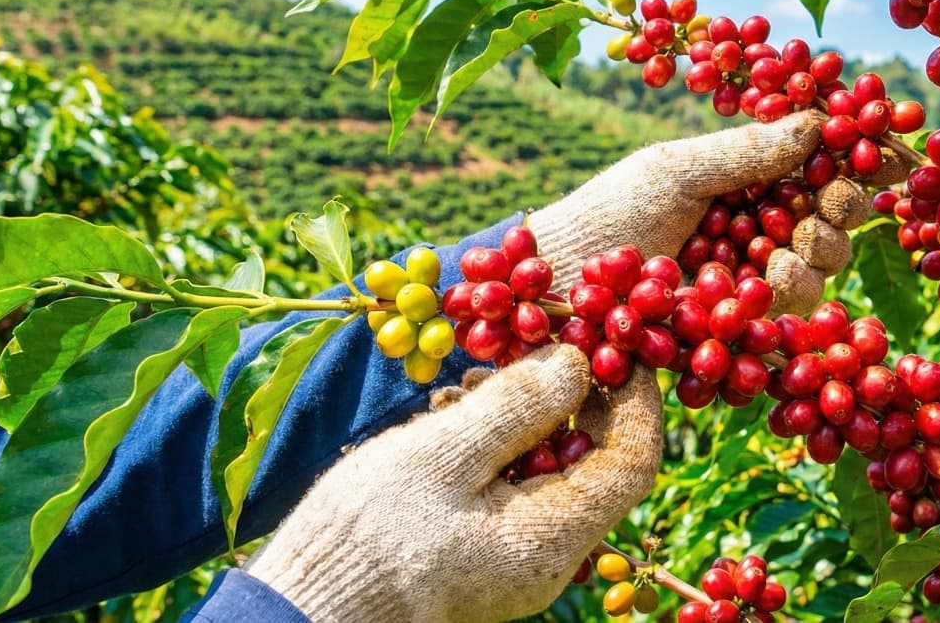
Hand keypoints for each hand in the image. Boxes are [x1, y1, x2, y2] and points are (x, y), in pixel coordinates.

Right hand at [246, 345, 660, 622]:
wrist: (303, 602)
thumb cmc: (368, 533)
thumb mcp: (441, 454)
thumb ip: (515, 408)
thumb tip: (578, 364)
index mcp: (553, 541)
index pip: (633, 463)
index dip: (636, 398)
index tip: (614, 343)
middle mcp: (548, 557)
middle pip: (596, 462)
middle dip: (574, 395)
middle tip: (535, 343)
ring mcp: (515, 556)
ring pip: (552, 467)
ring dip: (527, 413)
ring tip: (475, 378)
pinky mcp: (482, 548)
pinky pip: (513, 484)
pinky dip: (496, 441)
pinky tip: (455, 411)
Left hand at [528, 111, 897, 314]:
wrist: (553, 284)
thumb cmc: (608, 213)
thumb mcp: (675, 170)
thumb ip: (746, 152)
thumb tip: (819, 121)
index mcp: (746, 183)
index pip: (817, 171)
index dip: (852, 163)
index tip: (878, 154)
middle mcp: (757, 233)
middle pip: (830, 224)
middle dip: (840, 214)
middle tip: (832, 206)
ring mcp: (749, 286)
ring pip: (819, 273)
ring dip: (817, 259)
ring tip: (784, 257)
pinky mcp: (737, 333)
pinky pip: (785, 322)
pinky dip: (786, 300)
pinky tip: (770, 284)